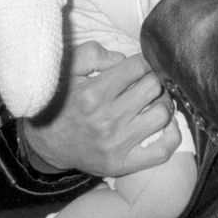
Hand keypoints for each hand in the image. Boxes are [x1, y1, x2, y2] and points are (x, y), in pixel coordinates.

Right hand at [22, 41, 179, 177]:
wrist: (45, 143)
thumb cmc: (60, 102)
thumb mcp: (68, 70)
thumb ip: (94, 53)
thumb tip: (124, 58)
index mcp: (94, 94)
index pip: (138, 66)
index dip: (142, 61)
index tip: (139, 66)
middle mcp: (107, 120)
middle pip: (153, 87)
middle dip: (153, 79)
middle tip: (147, 81)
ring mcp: (117, 144)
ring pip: (162, 114)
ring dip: (163, 102)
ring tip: (153, 100)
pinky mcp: (122, 164)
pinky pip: (162, 151)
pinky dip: (172, 136)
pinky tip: (166, 124)